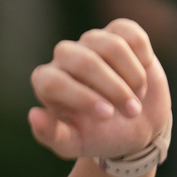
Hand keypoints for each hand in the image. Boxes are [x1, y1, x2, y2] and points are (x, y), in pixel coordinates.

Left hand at [29, 19, 171, 162]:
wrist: (135, 124)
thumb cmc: (98, 135)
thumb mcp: (74, 144)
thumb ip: (51, 135)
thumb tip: (34, 113)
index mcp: (47, 82)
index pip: (55, 82)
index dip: (82, 98)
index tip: (108, 116)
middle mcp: (65, 57)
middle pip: (85, 62)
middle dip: (114, 89)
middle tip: (132, 112)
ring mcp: (92, 41)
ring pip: (112, 45)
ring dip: (132, 76)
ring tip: (138, 97)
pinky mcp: (118, 32)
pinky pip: (132, 35)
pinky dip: (143, 57)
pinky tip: (143, 73)